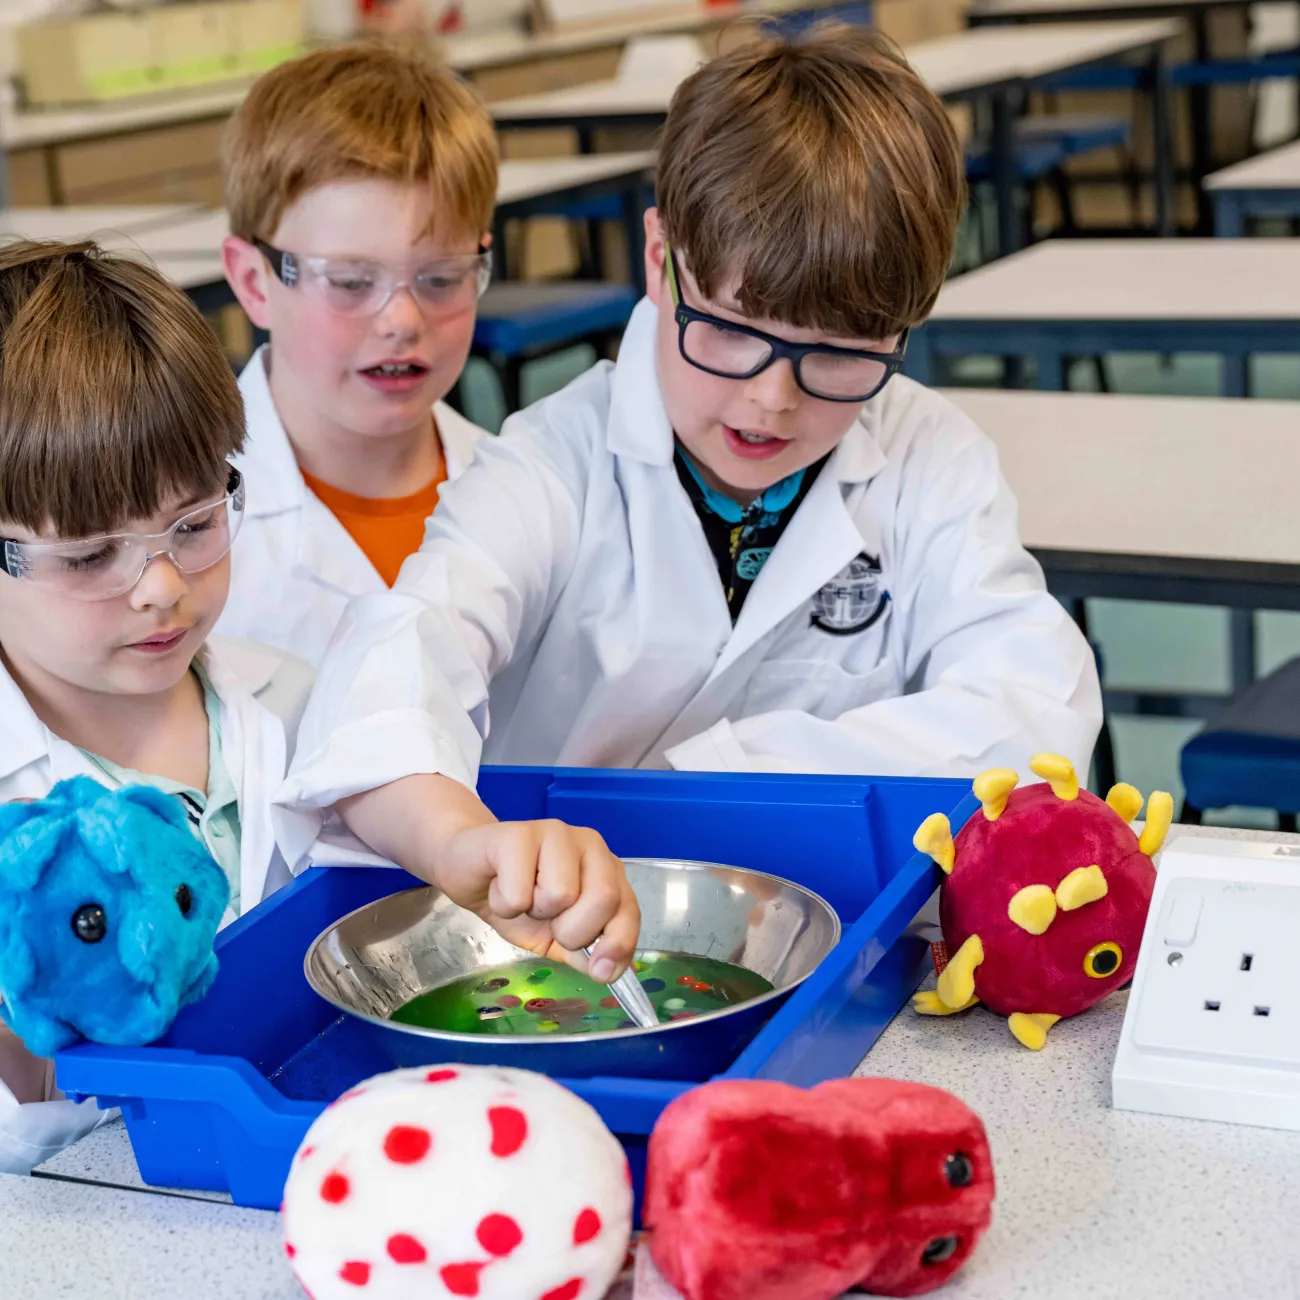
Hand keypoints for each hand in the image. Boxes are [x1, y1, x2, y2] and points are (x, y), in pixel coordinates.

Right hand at [339, 775, 640, 981]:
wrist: (466, 869)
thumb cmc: (516, 896)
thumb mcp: (555, 936)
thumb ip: (585, 952)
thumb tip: (607, 971)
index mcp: (606, 868)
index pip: (628, 909)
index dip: (618, 944)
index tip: (600, 971)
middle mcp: (589, 843)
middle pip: (603, 899)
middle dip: (572, 930)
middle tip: (546, 921)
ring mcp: (554, 833)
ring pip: (561, 894)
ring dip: (533, 912)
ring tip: (521, 897)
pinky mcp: (517, 834)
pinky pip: (519, 893)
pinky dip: (504, 905)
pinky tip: (498, 887)